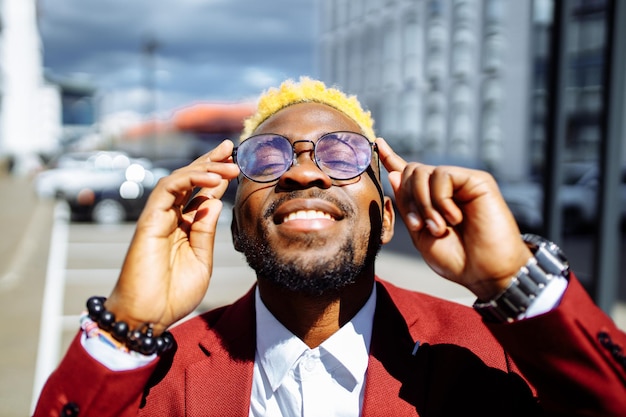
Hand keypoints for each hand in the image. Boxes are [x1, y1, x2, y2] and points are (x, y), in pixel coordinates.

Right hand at [105, 140, 240, 333]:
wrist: (149, 316)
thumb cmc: (174, 294)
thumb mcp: (201, 261)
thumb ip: (206, 231)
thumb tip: (213, 202)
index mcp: (186, 227)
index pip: (202, 194)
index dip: (218, 176)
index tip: (236, 162)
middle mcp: (172, 218)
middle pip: (191, 180)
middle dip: (211, 161)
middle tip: (231, 146)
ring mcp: (159, 217)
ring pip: (179, 179)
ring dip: (205, 167)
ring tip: (229, 163)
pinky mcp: (148, 221)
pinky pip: (167, 190)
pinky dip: (188, 179)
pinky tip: (211, 178)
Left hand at [376, 138, 531, 299]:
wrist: (485, 272)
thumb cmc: (456, 259)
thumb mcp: (420, 235)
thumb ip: (406, 206)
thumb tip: (393, 174)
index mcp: (430, 200)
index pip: (408, 174)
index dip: (391, 158)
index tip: (377, 143)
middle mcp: (445, 188)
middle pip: (409, 172)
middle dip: (407, 200)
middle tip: (420, 226)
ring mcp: (460, 182)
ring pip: (421, 172)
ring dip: (424, 204)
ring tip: (440, 227)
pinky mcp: (476, 180)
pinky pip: (442, 176)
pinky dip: (440, 200)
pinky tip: (455, 217)